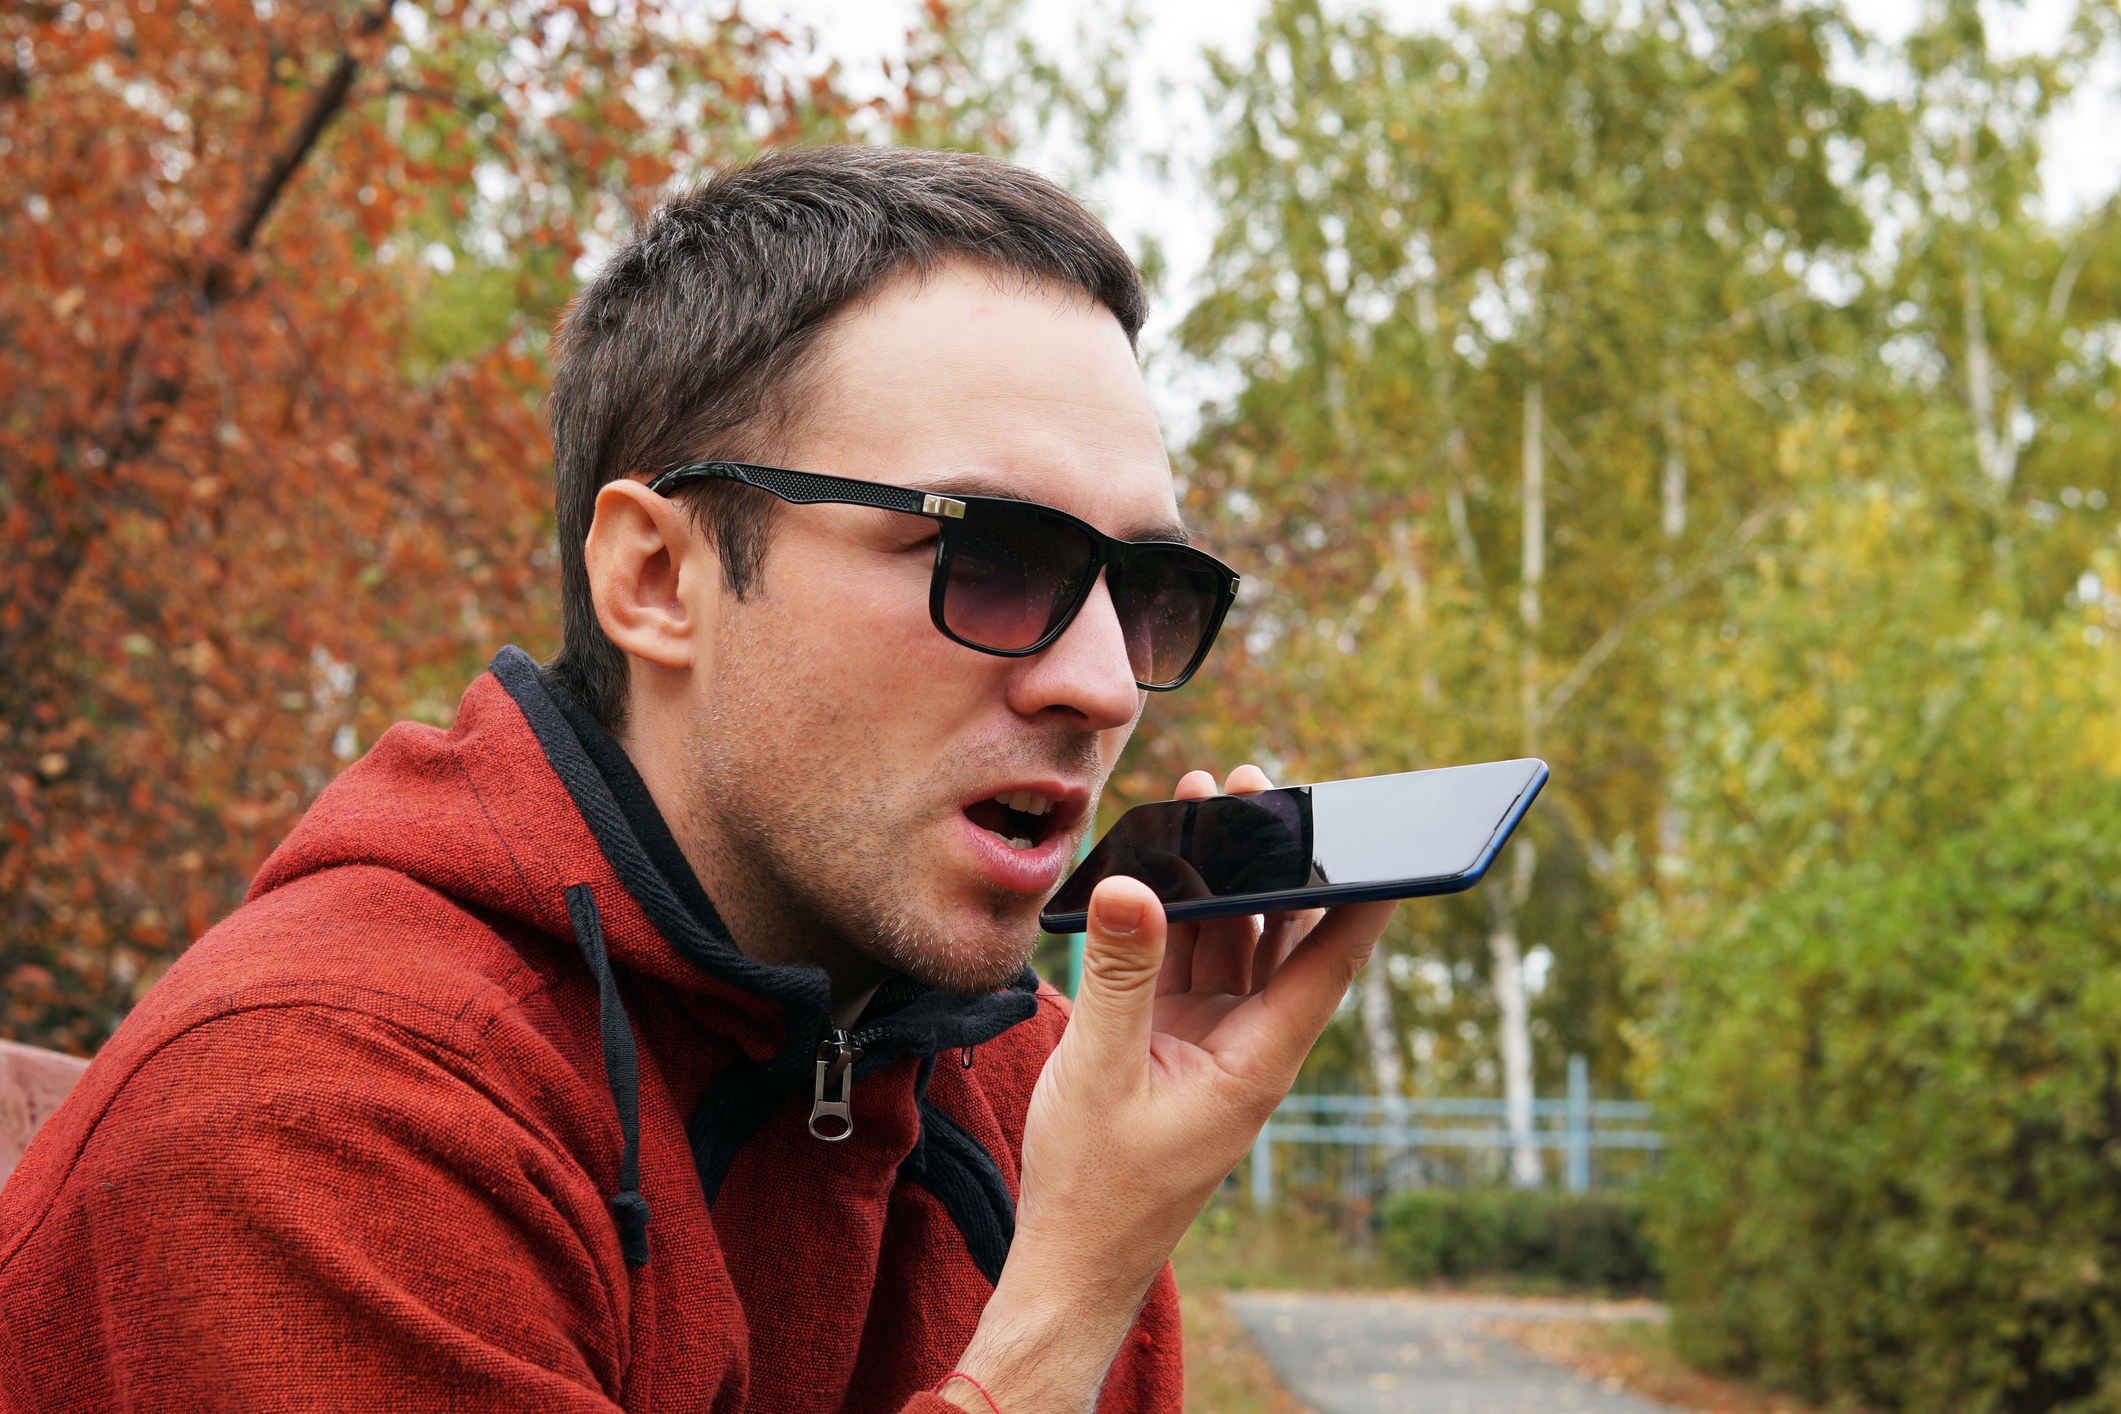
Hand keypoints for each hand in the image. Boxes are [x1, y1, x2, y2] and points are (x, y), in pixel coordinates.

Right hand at [943, 767, 1396, 1413]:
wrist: (1072, 1262)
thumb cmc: (1097, 1188)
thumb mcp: (1101, 1072)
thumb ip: (1119, 976)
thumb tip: (1130, 885)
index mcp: (1256, 1062)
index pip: (1327, 964)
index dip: (1360, 898)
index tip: (1383, 833)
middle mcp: (1246, 1044)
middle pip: (1284, 937)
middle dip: (1278, 861)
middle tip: (1262, 785)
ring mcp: (1211, 1042)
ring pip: (1235, 941)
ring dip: (1226, 877)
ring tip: (1211, 799)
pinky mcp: (1173, 1042)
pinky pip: (1189, 962)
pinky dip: (1180, 913)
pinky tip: (1163, 864)